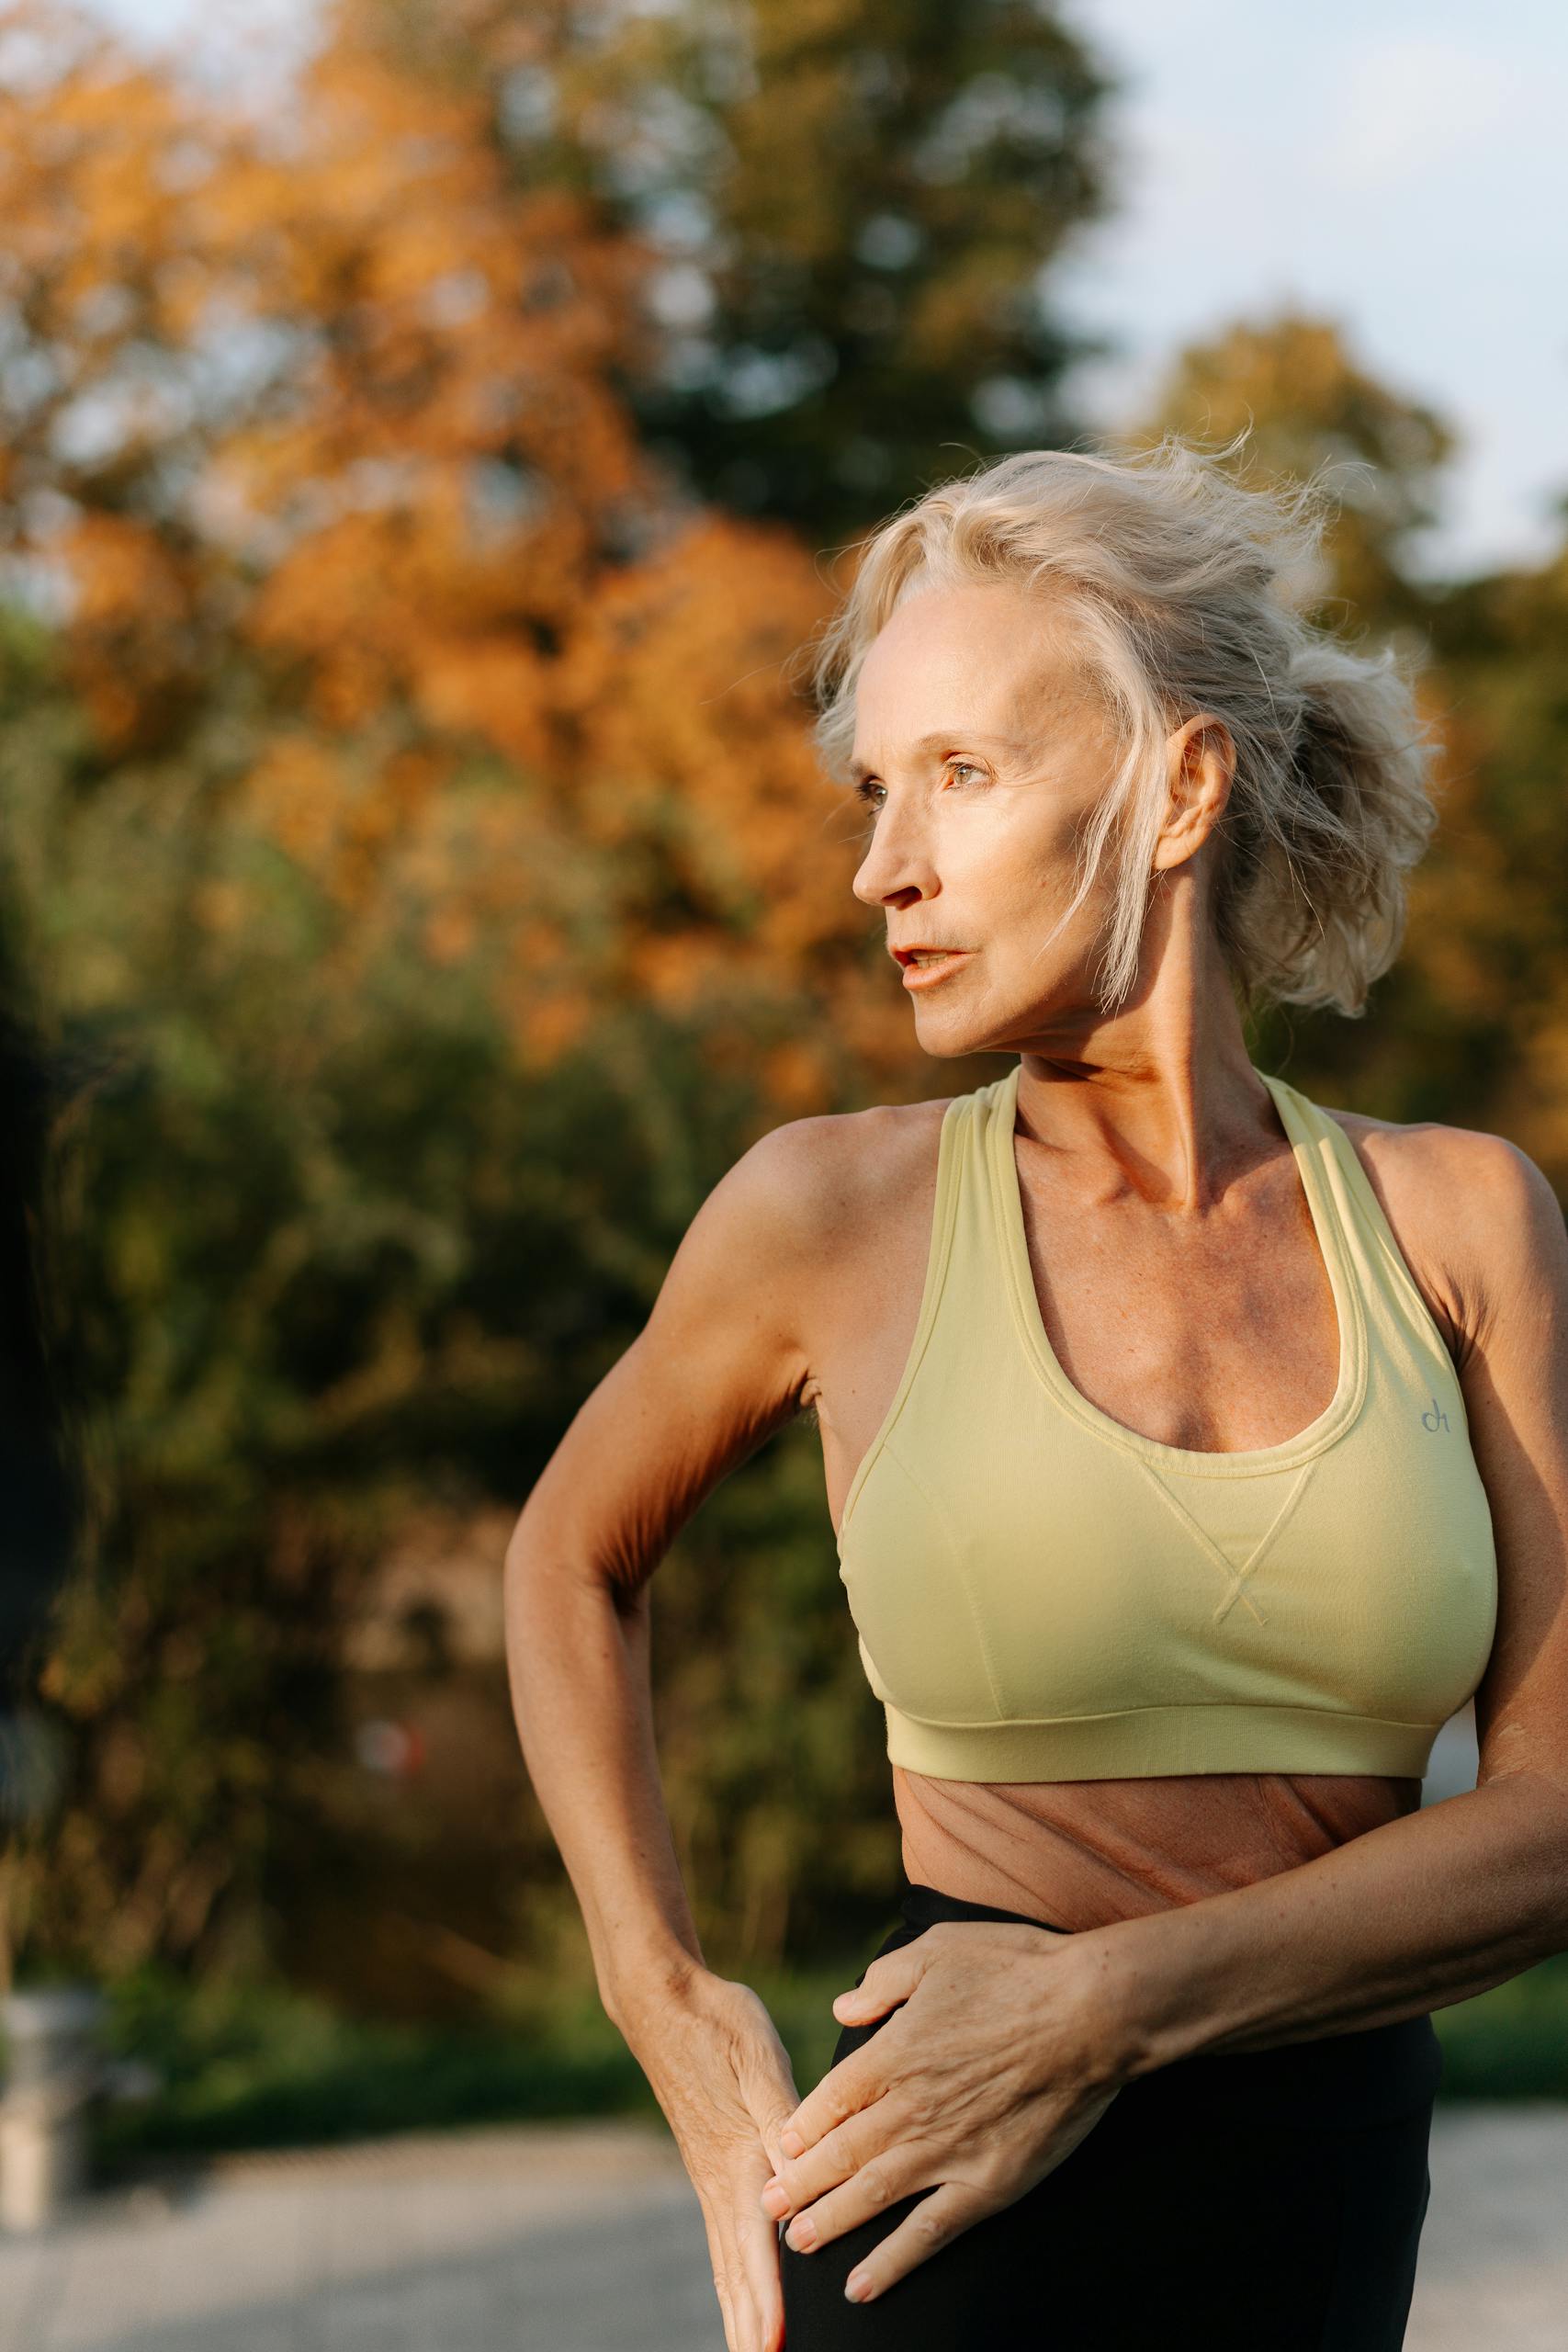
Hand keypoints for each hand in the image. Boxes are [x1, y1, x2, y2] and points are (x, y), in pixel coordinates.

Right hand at [623, 1967, 801, 2351]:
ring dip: (741, 2316)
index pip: (757, 2255)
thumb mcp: (760, 2065)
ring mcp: (710, 2180)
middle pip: (737, 2279)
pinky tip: (741, 2293)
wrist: (665, 2002)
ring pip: (726, 2266)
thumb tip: (801, 2184)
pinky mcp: (709, 2166)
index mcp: (737, 2167)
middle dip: (752, 2332)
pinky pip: (723, 2243)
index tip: (780, 2351)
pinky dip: (733, 2282)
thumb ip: (786, 2125)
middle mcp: (720, 2185)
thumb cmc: (719, 2025)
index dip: (771, 2307)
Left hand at [758, 1920, 1129, 2304]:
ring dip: (829, 2223)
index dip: (801, 2128)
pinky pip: (928, 2233)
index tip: (780, 2148)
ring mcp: (946, 2151)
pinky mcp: (987, 2184)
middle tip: (768, 2207)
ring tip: (797, 2243)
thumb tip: (840, 2008)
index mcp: (892, 2053)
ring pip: (871, 2197)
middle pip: (839, 2155)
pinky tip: (861, 2285)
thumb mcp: (936, 1951)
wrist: (1090, 2011)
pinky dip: (890, 2263)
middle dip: (798, 2184)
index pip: (830, 2101)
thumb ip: (881, 1981)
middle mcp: (909, 2109)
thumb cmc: (1015, 1969)